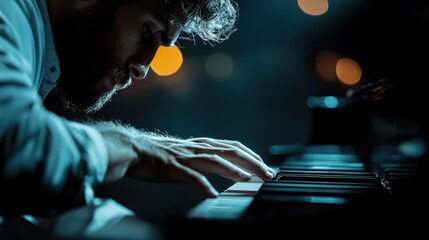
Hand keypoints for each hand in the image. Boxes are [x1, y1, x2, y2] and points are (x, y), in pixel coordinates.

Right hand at [127, 135, 274, 196]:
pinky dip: (202, 185)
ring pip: (214, 160)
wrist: (131, 150)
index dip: (250, 155)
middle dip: (251, 162)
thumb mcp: (186, 154)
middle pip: (229, 151)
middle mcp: (195, 148)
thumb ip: (202, 160)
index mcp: (200, 145)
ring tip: (249, 180)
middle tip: (267, 174)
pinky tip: (212, 195)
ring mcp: (184, 157)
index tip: (265, 165)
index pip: (232, 146)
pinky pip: (189, 177)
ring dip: (234, 170)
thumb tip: (219, 170)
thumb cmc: (157, 155)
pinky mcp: (171, 167)